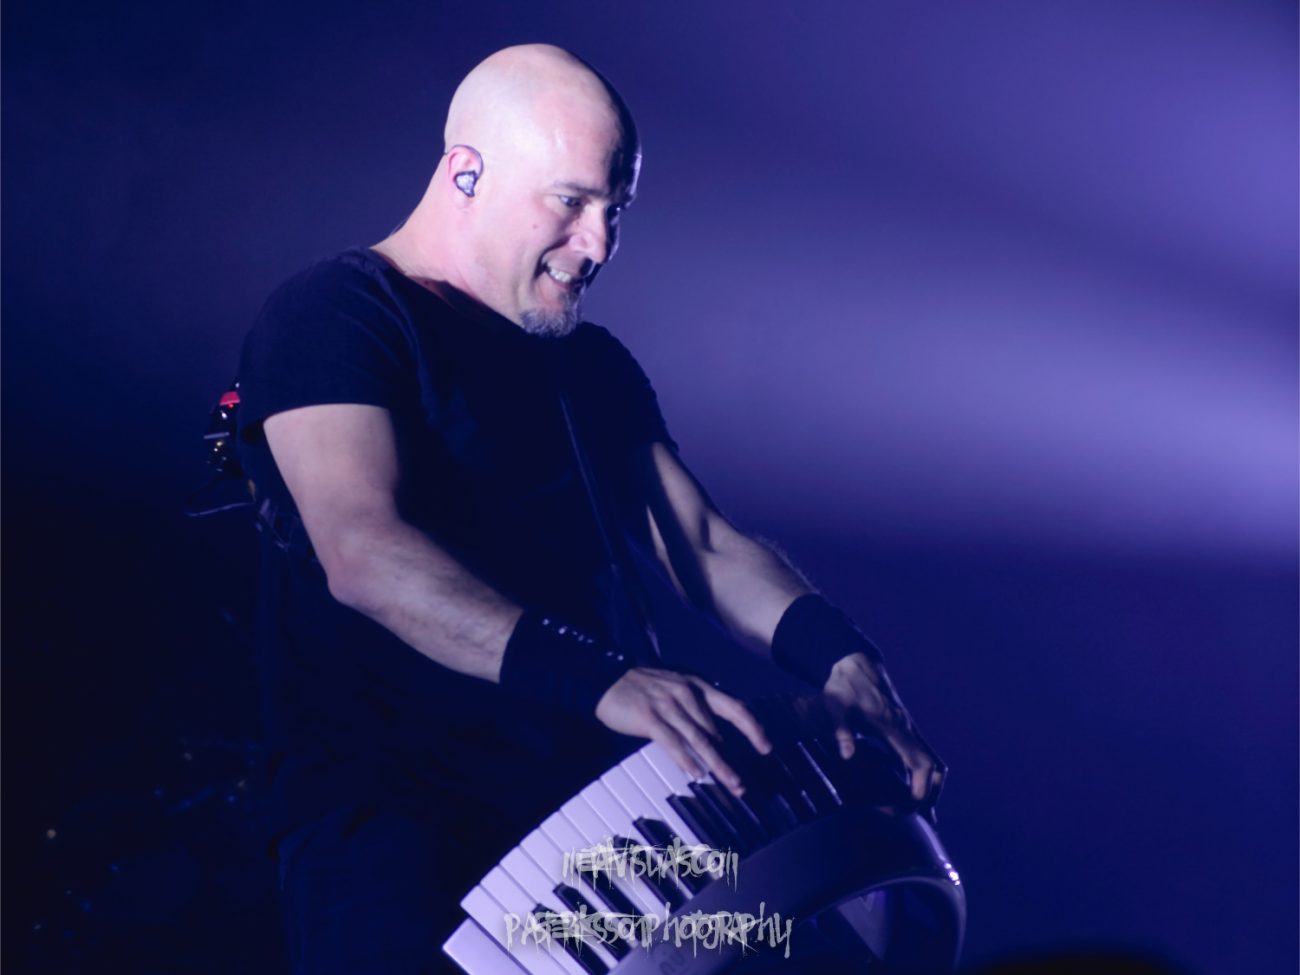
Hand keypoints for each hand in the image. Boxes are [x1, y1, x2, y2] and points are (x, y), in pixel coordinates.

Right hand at [595, 667, 771, 796]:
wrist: (605, 679)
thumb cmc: (641, 687)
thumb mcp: (674, 687)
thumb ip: (695, 706)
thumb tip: (715, 736)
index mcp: (697, 686)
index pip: (734, 707)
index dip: (752, 728)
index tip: (766, 748)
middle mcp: (687, 694)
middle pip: (718, 731)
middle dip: (732, 759)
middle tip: (741, 783)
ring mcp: (668, 705)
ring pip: (700, 740)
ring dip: (717, 765)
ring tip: (729, 784)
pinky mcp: (650, 718)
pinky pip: (673, 743)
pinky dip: (686, 760)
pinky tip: (696, 774)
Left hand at [821, 652, 946, 809]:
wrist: (853, 660)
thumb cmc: (842, 685)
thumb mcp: (835, 706)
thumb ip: (842, 730)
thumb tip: (847, 755)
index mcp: (893, 726)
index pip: (919, 761)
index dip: (921, 784)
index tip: (914, 804)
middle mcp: (906, 728)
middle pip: (934, 765)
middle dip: (932, 792)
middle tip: (920, 815)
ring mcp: (907, 726)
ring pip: (931, 760)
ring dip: (930, 784)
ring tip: (920, 809)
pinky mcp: (902, 726)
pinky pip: (921, 753)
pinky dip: (922, 773)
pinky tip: (911, 787)